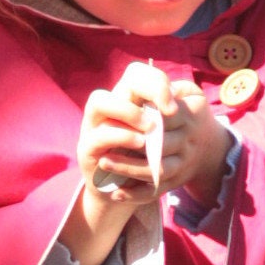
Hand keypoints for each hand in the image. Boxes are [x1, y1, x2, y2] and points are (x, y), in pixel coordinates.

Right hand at [76, 63, 166, 204]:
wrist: (122, 191)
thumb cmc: (146, 159)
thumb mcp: (160, 136)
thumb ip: (167, 115)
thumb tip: (177, 94)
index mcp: (126, 99)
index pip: (137, 73)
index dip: (156, 82)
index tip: (173, 106)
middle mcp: (107, 106)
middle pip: (118, 82)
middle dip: (149, 93)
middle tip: (168, 112)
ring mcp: (92, 125)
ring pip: (100, 101)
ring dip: (129, 113)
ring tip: (150, 129)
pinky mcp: (86, 147)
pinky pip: (100, 134)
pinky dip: (121, 136)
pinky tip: (139, 143)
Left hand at [78, 65, 229, 202]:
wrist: (211, 148)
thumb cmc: (190, 112)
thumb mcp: (190, 93)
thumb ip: (168, 86)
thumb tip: (147, 88)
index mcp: (190, 115)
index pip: (164, 116)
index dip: (141, 117)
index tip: (118, 116)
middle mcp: (189, 141)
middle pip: (159, 146)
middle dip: (131, 145)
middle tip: (104, 142)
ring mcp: (183, 164)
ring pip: (156, 171)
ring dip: (129, 169)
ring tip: (103, 162)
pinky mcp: (176, 182)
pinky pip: (155, 192)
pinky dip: (135, 195)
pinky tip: (115, 194)